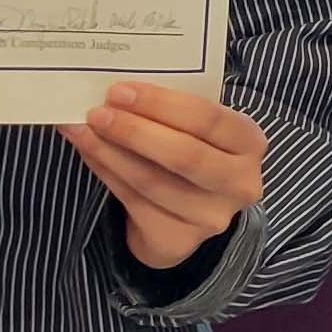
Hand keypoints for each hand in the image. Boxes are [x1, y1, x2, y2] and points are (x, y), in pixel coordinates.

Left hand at [62, 82, 265, 270]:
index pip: (207, 118)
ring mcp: (211, 217)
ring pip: (152, 181)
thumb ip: (170, 110)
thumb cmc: (193, 150)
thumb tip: (115, 92)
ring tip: (82, 130)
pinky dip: (106, 173)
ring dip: (110, 152)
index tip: (119, 91)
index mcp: (250, 142)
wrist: (193, 212)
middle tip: (96, 113)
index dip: (161, 104)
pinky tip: (89, 153)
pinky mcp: (180, 240)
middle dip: (134, 131)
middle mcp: (240, 183)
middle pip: (183, 155)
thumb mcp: (198, 127)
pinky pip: (134, 202)